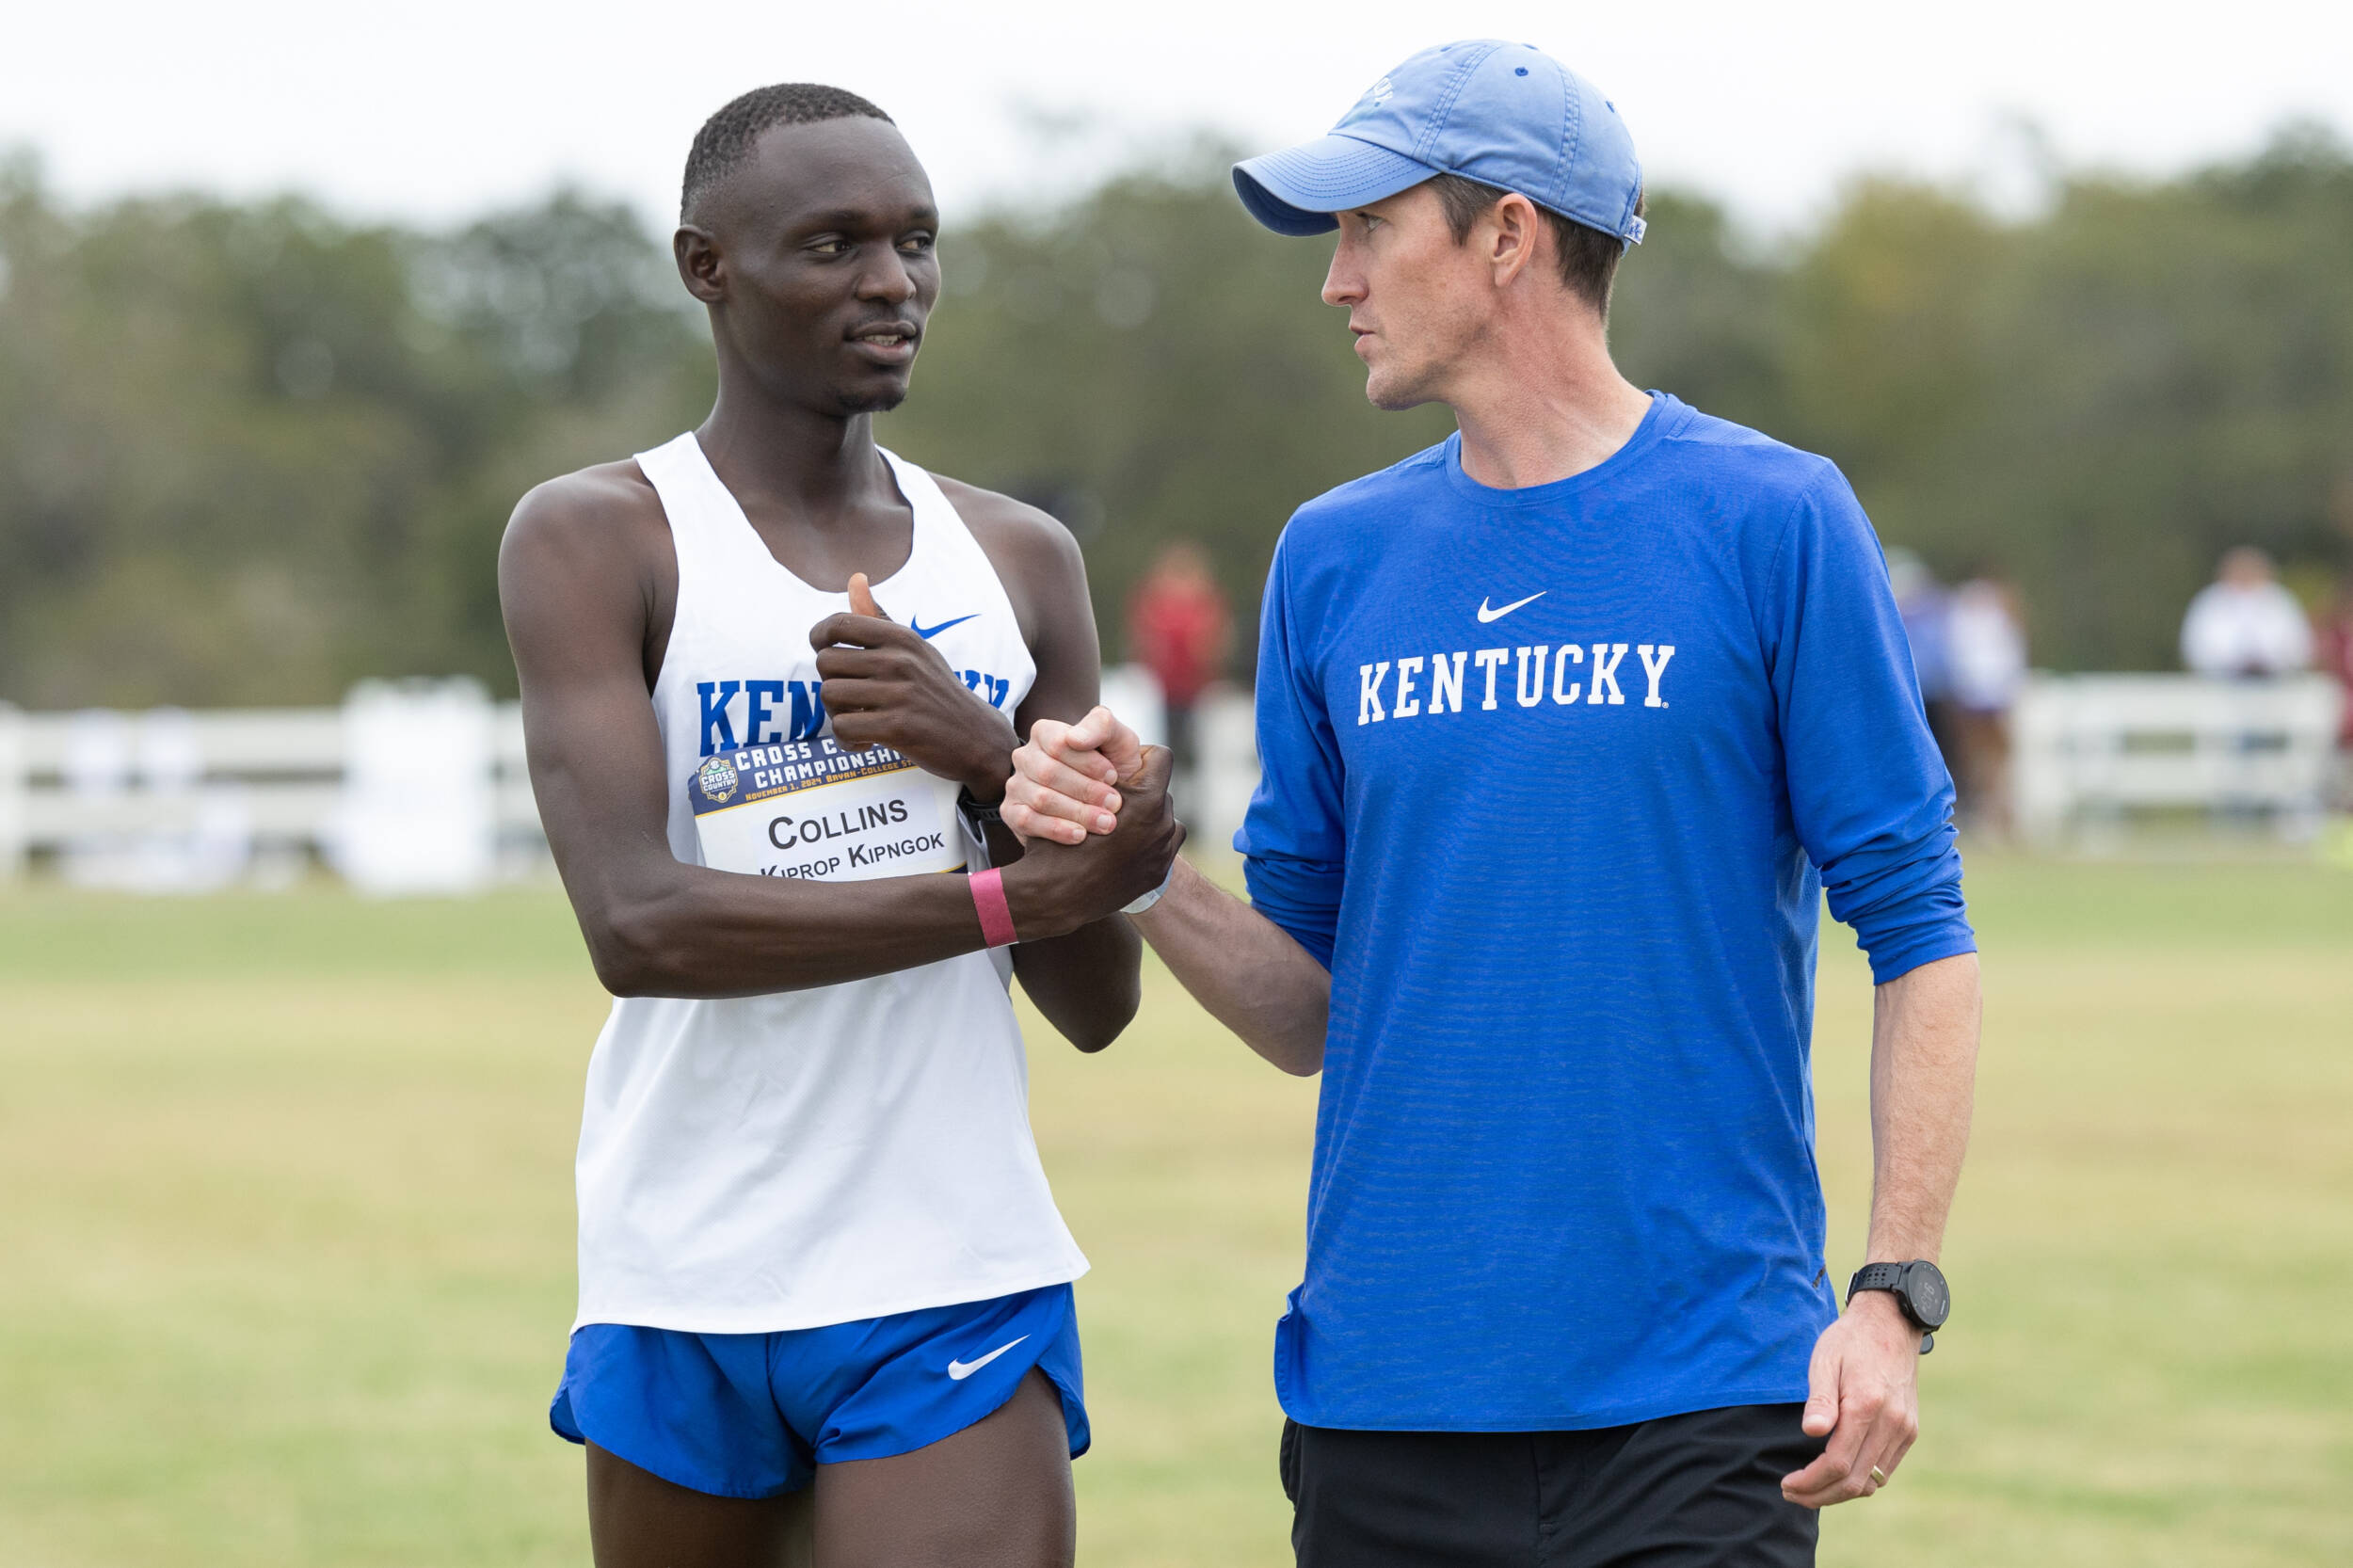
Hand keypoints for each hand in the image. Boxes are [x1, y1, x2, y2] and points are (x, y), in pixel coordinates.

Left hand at [812, 573, 1017, 798]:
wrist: (976, 737)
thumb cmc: (936, 691)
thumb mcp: (915, 650)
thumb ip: (878, 618)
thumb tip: (856, 577)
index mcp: (902, 637)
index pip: (838, 623)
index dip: (818, 637)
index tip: (823, 651)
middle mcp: (900, 660)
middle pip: (825, 663)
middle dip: (830, 683)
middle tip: (850, 698)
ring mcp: (900, 694)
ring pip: (830, 696)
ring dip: (837, 714)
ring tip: (860, 720)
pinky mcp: (898, 728)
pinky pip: (843, 728)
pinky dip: (848, 740)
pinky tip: (866, 742)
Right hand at [1002, 744, 1184, 934]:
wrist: (1056, 897)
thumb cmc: (1058, 840)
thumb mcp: (1070, 793)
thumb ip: (1094, 767)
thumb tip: (1094, 745)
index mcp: (1147, 800)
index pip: (1159, 756)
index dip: (1139, 757)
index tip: (1120, 769)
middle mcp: (1163, 823)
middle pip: (1158, 790)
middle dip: (1138, 792)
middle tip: (1113, 801)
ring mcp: (1164, 850)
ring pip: (1162, 817)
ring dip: (1142, 818)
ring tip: (1116, 825)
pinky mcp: (1159, 872)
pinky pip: (1163, 843)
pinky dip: (1146, 842)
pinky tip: (1123, 846)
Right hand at [1004, 706, 1147, 844]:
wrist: (1109, 803)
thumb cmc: (1112, 769)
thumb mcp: (1118, 740)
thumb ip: (1102, 725)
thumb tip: (1075, 738)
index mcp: (1045, 732)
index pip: (1059, 744)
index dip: (1088, 763)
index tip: (1113, 777)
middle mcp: (1025, 756)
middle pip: (1049, 772)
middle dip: (1087, 791)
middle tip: (1114, 804)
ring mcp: (1015, 785)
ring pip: (1041, 799)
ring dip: (1078, 813)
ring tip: (1105, 822)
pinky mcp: (1011, 812)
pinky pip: (1028, 821)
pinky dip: (1057, 829)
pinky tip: (1080, 835)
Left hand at [1780, 1289, 1922, 1507]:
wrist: (1891, 1323)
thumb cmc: (1849, 1340)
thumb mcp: (1824, 1359)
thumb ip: (1819, 1399)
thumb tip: (1812, 1432)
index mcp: (1867, 1406)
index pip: (1837, 1463)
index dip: (1810, 1481)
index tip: (1786, 1484)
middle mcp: (1892, 1424)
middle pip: (1855, 1481)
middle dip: (1820, 1495)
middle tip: (1792, 1494)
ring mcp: (1904, 1430)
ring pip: (1872, 1482)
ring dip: (1840, 1493)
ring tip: (1810, 1490)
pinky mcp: (1909, 1431)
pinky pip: (1884, 1470)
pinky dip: (1860, 1480)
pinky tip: (1836, 1476)